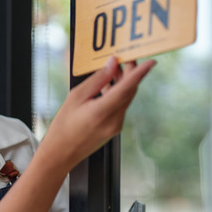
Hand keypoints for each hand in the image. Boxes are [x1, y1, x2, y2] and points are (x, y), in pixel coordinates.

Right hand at [39, 56, 154, 171]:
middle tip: (125, 57)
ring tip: (112, 69)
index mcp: (103, 111)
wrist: (60, 154)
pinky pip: (120, 107)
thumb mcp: (76, 97)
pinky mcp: (114, 129)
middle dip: (130, 73)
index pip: (127, 88)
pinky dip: (117, 94)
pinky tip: (106, 87)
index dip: (140, 73)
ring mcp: (116, 127)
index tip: (151, 61)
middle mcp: (114, 120)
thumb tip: (111, 64)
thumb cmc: (63, 126)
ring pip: (125, 99)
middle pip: (129, 92)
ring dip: (123, 83)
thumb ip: (97, 80)